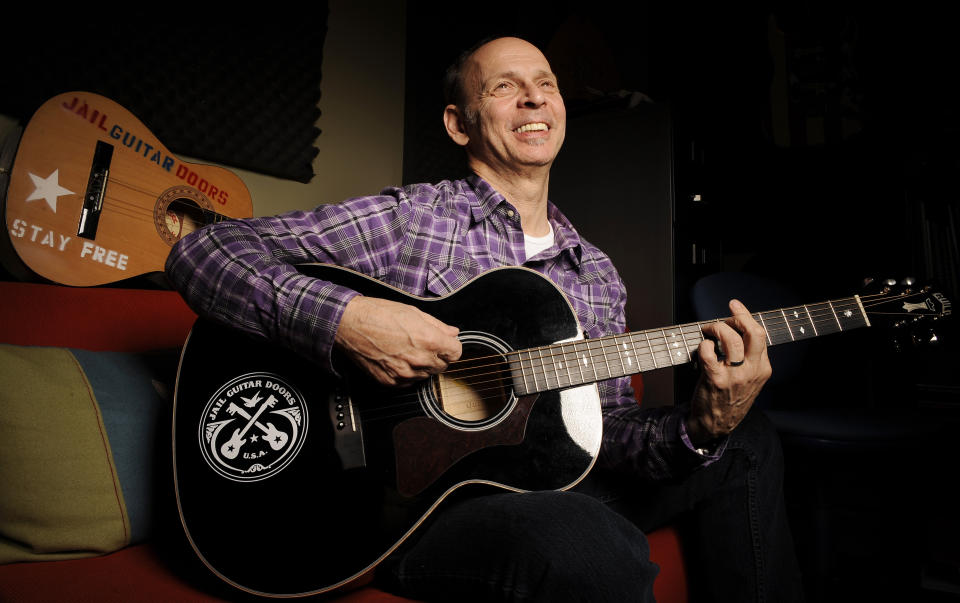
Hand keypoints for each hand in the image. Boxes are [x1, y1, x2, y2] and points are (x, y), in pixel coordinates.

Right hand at [334, 296, 461, 386]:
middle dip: (438, 356)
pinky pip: (408, 382)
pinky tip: (398, 359)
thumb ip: (438, 325)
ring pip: (426, 375)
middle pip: (443, 366)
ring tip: (407, 350)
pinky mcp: (390, 381)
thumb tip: (452, 332)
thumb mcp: (413, 312)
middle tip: (423, 344)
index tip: (446, 343)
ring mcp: (404, 373)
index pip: (456, 352)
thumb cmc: (377, 314)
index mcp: (428, 340)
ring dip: (422, 365)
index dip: (452, 346)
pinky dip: (407, 374)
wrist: (349, 324)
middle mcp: (418, 359)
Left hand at [687, 299, 771, 444]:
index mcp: (762, 369)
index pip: (760, 334)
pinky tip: (703, 347)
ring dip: (717, 328)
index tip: (735, 307)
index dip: (746, 317)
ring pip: (731, 339)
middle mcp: (751, 371)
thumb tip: (736, 330)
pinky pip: (709, 352)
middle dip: (738, 316)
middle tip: (726, 314)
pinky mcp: (716, 379)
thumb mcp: (750, 380)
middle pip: (753, 333)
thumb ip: (749, 358)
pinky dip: (704, 344)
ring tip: (709, 329)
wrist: (717, 425)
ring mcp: (734, 375)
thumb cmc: (730, 399)